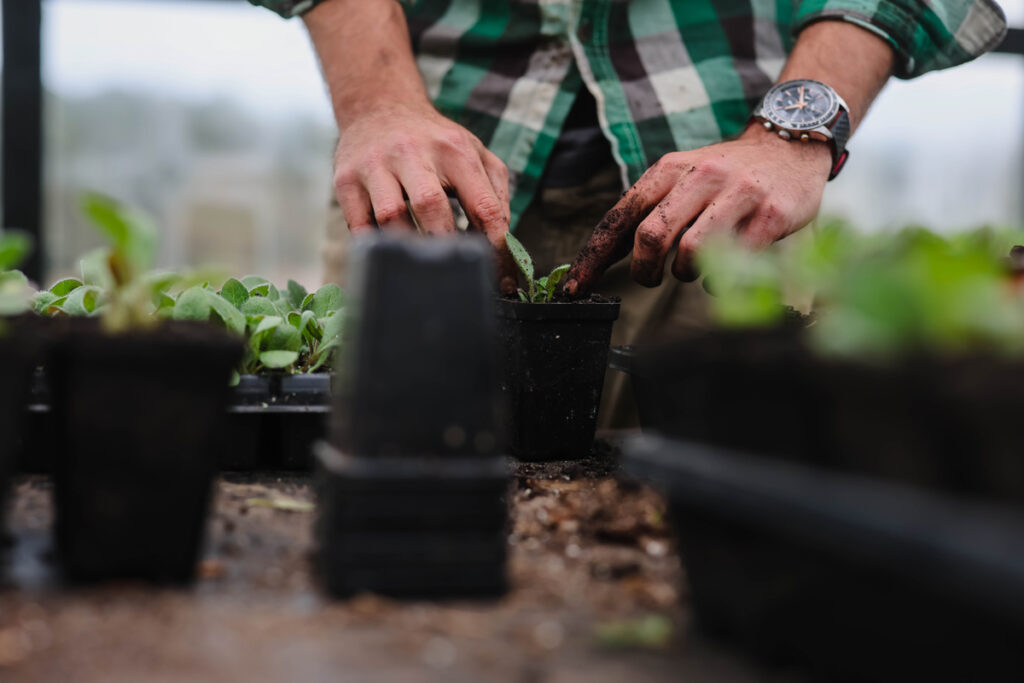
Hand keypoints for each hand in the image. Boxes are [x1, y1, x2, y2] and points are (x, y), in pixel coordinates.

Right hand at [334, 101, 517, 292]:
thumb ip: (495, 194)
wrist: (379, 107)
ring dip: (409, 248)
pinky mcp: (346, 180)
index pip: (483, 206)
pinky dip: (376, 248)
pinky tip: (391, 256)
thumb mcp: (473, 153)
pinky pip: (359, 226)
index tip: (501, 280)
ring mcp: (375, 165)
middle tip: (459, 276)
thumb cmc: (434, 142)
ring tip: (423, 267)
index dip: (495, 249)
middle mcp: (413, 151)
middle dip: (448, 248)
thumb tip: (503, 244)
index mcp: (455, 150)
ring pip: (390, 217)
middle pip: (431, 207)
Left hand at [563, 123, 831, 296]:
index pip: (620, 217)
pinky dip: (720, 279)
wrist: (791, 145)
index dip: (593, 257)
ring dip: (685, 273)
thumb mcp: (682, 177)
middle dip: (644, 269)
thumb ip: (648, 211)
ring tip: (694, 266)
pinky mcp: (771, 215)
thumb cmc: (726, 174)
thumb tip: (601, 258)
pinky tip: (724, 268)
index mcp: (670, 168)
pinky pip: (733, 263)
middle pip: (651, 236)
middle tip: (650, 277)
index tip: (575, 287)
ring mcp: (739, 194)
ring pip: (690, 253)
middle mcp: (702, 175)